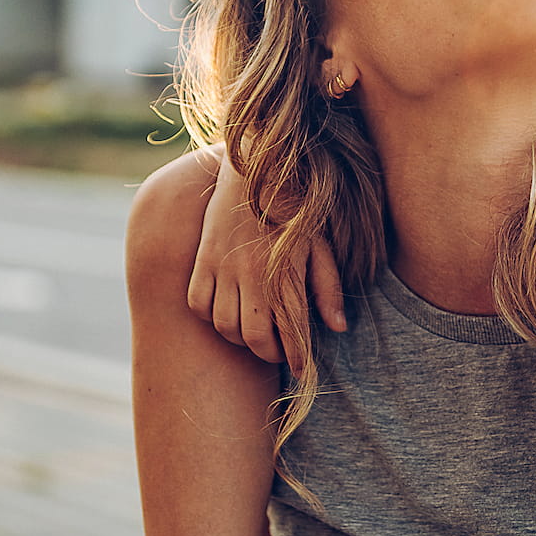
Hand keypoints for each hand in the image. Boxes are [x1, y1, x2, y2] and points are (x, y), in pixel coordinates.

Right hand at [185, 148, 346, 371]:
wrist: (256, 166)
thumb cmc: (296, 206)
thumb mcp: (320, 243)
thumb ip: (327, 286)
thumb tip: (337, 327)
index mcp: (284, 270)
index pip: (291, 331)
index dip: (297, 357)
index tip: (301, 369)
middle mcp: (251, 273)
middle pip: (253, 337)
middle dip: (269, 352)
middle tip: (279, 351)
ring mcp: (222, 266)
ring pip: (224, 325)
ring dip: (240, 337)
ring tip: (256, 331)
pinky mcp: (203, 259)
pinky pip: (198, 304)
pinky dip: (211, 316)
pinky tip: (227, 310)